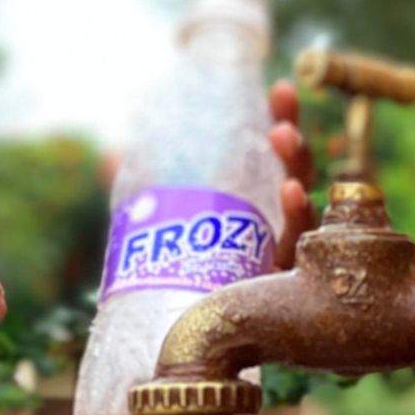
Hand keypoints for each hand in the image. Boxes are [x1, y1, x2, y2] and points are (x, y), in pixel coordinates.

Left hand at [109, 88, 315, 266]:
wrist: (187, 326)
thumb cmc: (185, 270)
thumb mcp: (163, 223)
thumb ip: (142, 191)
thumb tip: (112, 154)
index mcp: (255, 199)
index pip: (272, 154)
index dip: (281, 118)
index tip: (279, 88)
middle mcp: (275, 221)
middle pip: (295, 172)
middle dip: (293, 141)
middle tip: (280, 120)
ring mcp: (284, 249)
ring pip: (302, 203)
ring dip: (296, 166)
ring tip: (283, 138)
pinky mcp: (285, 276)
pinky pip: (299, 242)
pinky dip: (299, 213)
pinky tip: (292, 191)